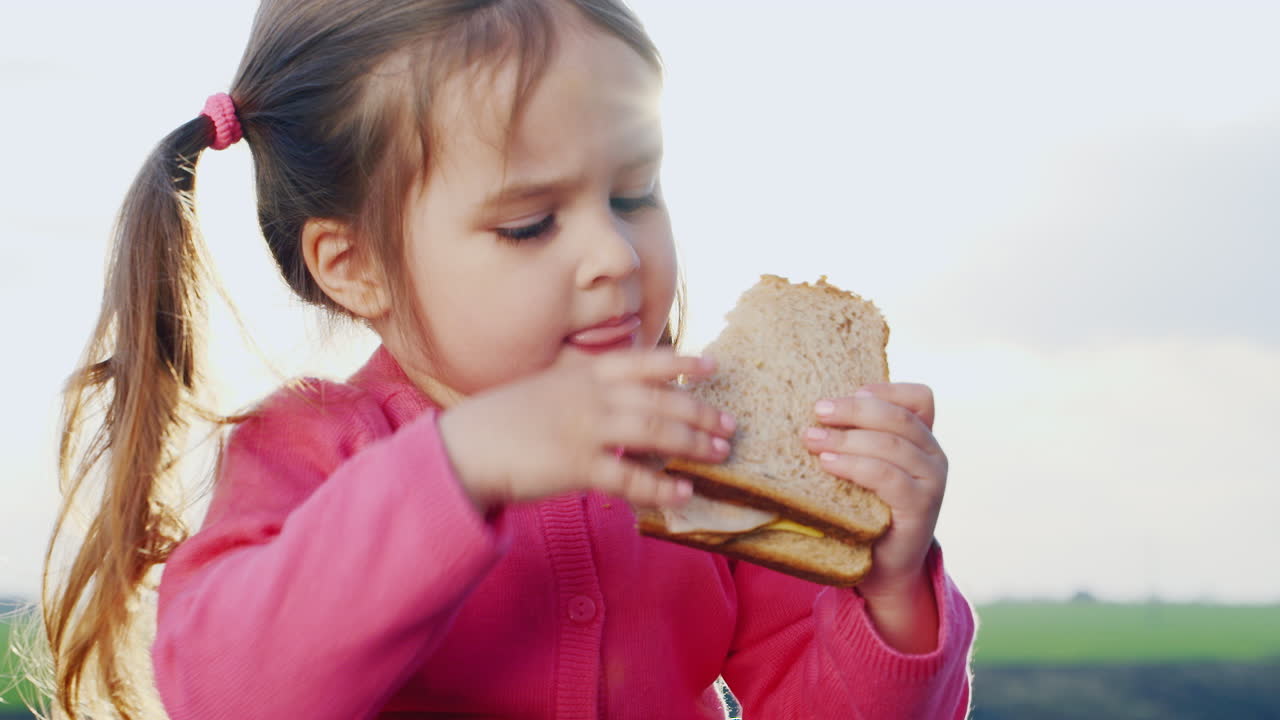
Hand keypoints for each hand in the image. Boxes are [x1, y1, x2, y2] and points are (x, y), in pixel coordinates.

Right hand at [439, 349, 734, 512]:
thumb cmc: (502, 421)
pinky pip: (630, 477)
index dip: (681, 364)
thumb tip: (617, 400)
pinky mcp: (576, 466)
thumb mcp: (545, 389)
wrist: (463, 447)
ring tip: (719, 455)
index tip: (712, 366)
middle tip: (730, 426)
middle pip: (660, 400)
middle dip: (700, 413)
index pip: (643, 362)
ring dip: (692, 444)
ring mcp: (585, 429)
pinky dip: (660, 486)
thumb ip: (582, 391)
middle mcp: (590, 396)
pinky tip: (683, 493)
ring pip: (654, 432)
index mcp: (582, 374)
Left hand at [802, 382, 947, 650]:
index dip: (886, 389)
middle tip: (817, 411)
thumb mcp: (863, 468)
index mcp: (923, 439)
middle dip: (854, 410)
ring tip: (811, 439)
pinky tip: (828, 463)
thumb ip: (857, 439)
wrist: (883, 567)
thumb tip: (816, 411)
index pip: (919, 399)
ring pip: (891, 444)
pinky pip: (887, 476)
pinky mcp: (921, 507)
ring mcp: (932, 482)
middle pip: (898, 417)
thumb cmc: (865, 509)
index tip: (851, 389)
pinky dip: (855, 465)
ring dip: (847, 438)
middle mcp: (934, 456)